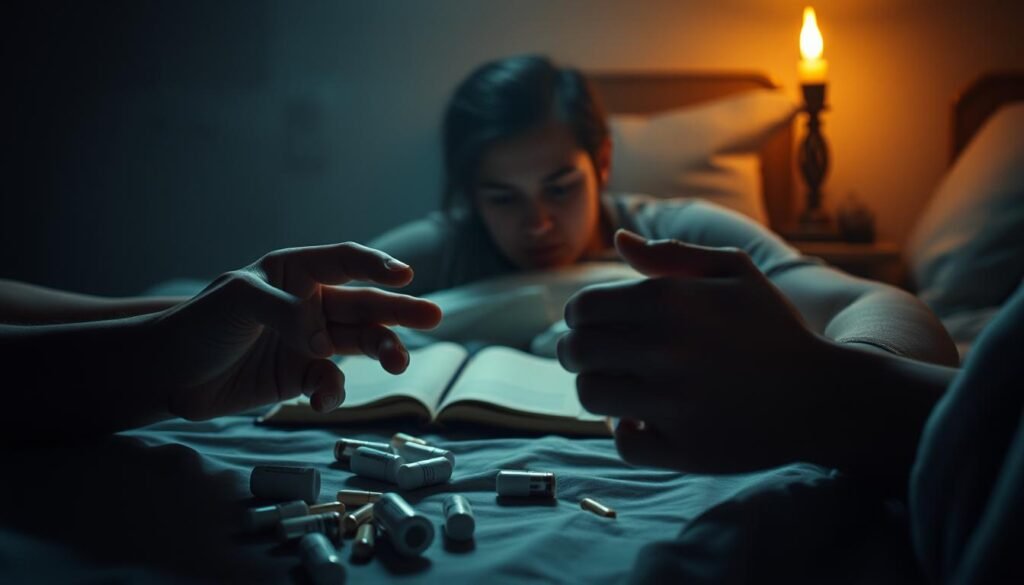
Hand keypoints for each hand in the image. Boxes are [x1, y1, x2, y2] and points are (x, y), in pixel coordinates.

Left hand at [148, 242, 441, 420]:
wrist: (169, 374)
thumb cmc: (199, 323)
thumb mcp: (239, 301)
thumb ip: (285, 312)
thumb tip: (322, 340)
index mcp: (295, 271)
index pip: (344, 261)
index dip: (376, 265)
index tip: (405, 276)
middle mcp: (309, 303)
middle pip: (365, 304)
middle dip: (399, 311)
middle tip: (432, 317)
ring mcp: (309, 341)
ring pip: (358, 344)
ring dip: (382, 351)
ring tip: (397, 363)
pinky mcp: (300, 377)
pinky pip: (331, 382)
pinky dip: (332, 392)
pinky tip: (321, 400)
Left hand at [558, 229, 832, 472]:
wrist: (825, 395)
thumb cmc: (773, 328)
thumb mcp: (734, 272)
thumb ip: (672, 253)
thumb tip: (619, 239)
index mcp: (671, 301)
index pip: (582, 309)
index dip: (579, 317)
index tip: (593, 325)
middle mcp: (667, 350)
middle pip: (577, 353)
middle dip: (577, 353)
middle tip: (596, 357)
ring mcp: (675, 403)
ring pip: (591, 397)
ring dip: (600, 391)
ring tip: (622, 386)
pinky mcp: (686, 449)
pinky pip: (624, 442)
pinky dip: (628, 432)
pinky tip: (646, 419)